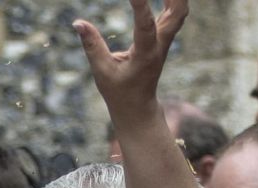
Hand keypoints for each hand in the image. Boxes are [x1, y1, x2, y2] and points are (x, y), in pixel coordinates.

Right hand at [75, 0, 187, 125]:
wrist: (138, 107)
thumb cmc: (118, 91)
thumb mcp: (101, 71)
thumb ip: (91, 45)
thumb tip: (78, 23)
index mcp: (145, 56)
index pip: (146, 25)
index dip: (140, 5)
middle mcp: (160, 45)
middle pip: (178, 12)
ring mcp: (165, 41)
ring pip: (180, 11)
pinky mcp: (164, 39)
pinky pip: (174, 14)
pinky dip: (171, 0)